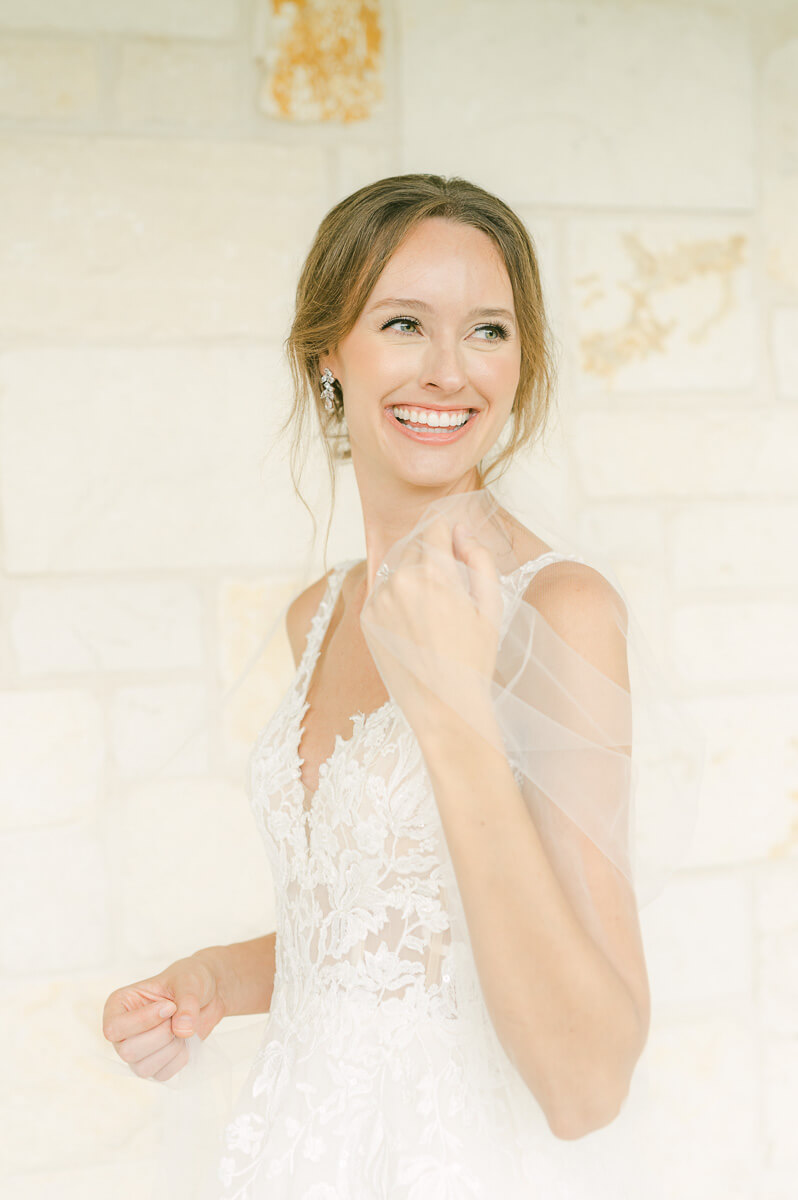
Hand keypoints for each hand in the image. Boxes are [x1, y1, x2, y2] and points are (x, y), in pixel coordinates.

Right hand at [101, 952, 225, 1082]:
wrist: (208, 995)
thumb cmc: (190, 980)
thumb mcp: (190, 981)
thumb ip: (187, 1003)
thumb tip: (183, 1031)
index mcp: (119, 1005)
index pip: (114, 1028)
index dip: (143, 1021)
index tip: (170, 1007)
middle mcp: (123, 1031)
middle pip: (128, 1052)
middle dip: (161, 1036)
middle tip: (177, 1017)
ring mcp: (137, 1051)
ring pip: (143, 1068)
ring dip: (171, 1048)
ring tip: (182, 1028)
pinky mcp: (154, 1065)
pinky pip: (162, 1074)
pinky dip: (180, 1058)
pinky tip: (185, 1041)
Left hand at [361, 516, 502, 733]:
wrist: (443, 706)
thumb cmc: (474, 659)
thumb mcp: (490, 606)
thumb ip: (479, 559)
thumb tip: (462, 532)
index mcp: (435, 572)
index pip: (435, 528)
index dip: (447, 533)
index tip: (455, 544)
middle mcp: (401, 579)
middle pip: (415, 545)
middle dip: (431, 556)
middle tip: (449, 589)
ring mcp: (380, 599)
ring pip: (397, 567)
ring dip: (413, 575)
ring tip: (433, 612)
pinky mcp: (367, 618)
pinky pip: (383, 591)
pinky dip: (397, 597)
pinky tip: (416, 624)